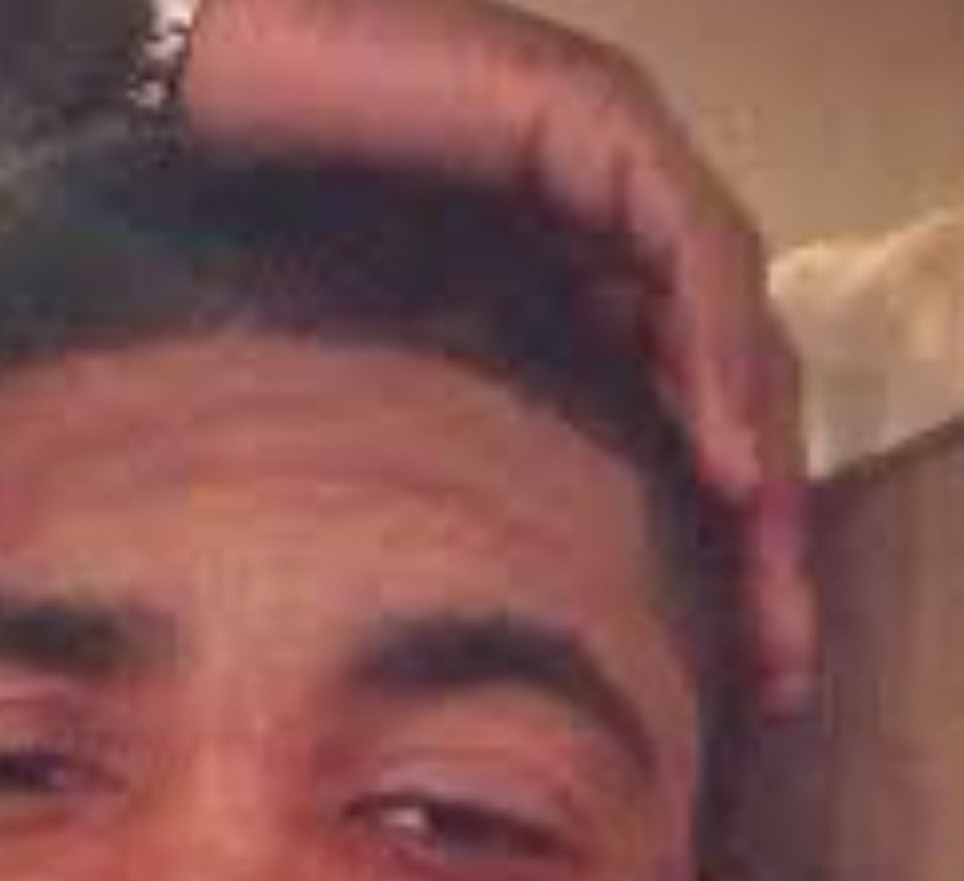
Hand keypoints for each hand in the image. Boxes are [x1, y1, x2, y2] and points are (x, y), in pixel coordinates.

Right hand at [180, 0, 814, 710]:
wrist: (185, 118)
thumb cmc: (251, 265)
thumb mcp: (382, 424)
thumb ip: (453, 492)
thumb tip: (470, 638)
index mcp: (562, 310)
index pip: (678, 435)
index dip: (717, 557)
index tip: (729, 679)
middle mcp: (603, 243)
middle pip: (729, 394)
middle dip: (766, 541)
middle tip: (777, 669)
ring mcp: (608, 174)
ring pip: (733, 332)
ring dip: (764, 469)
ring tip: (767, 593)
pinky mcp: (591, 121)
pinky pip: (691, 250)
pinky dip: (715, 361)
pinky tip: (726, 469)